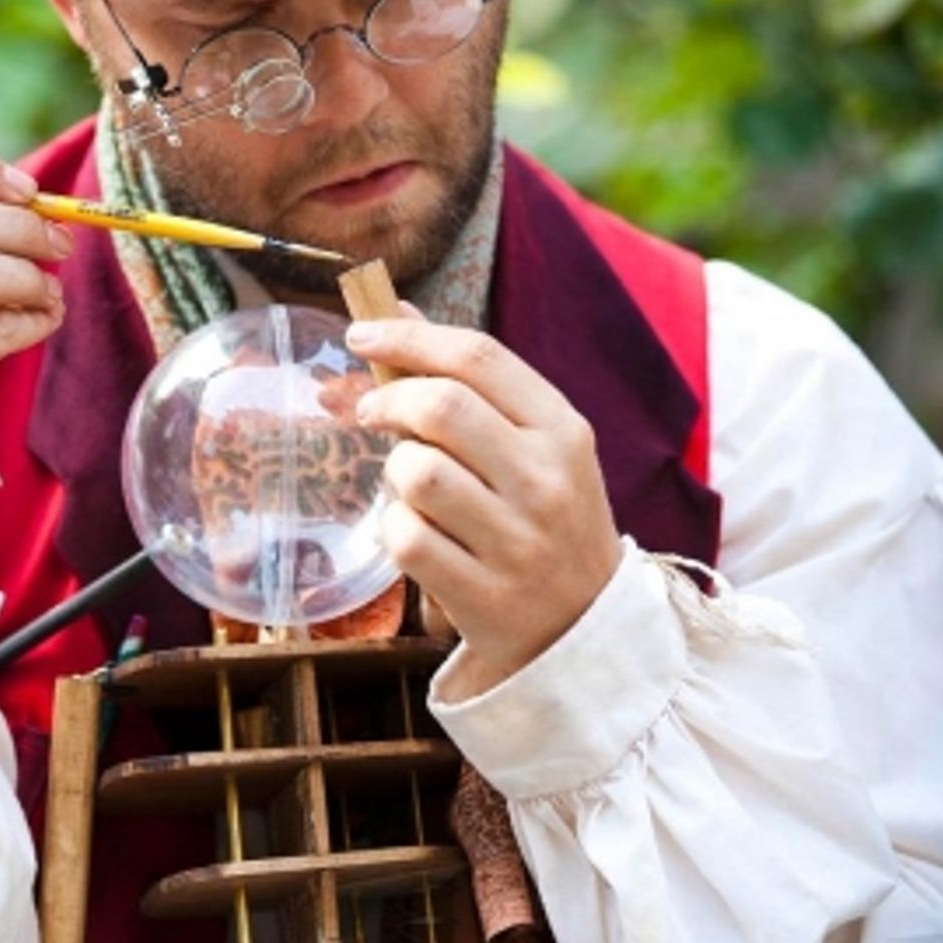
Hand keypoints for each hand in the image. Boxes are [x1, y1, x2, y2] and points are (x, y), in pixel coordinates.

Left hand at [349, 314, 622, 696]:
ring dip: (395, 472)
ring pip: (417, 473)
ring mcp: (518, 542)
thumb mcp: (534, 444)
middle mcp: (546, 481)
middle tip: (369, 411)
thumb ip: (471, 383)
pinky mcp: (484, 596)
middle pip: (442, 406)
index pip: (479, 358)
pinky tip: (415, 532)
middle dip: (388, 400)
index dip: (408, 338)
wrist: (584, 627)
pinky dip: (394, 528)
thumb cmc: (545, 518)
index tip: (359, 336)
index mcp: (563, 430)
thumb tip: (392, 315)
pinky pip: (405, 539)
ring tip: (409, 484)